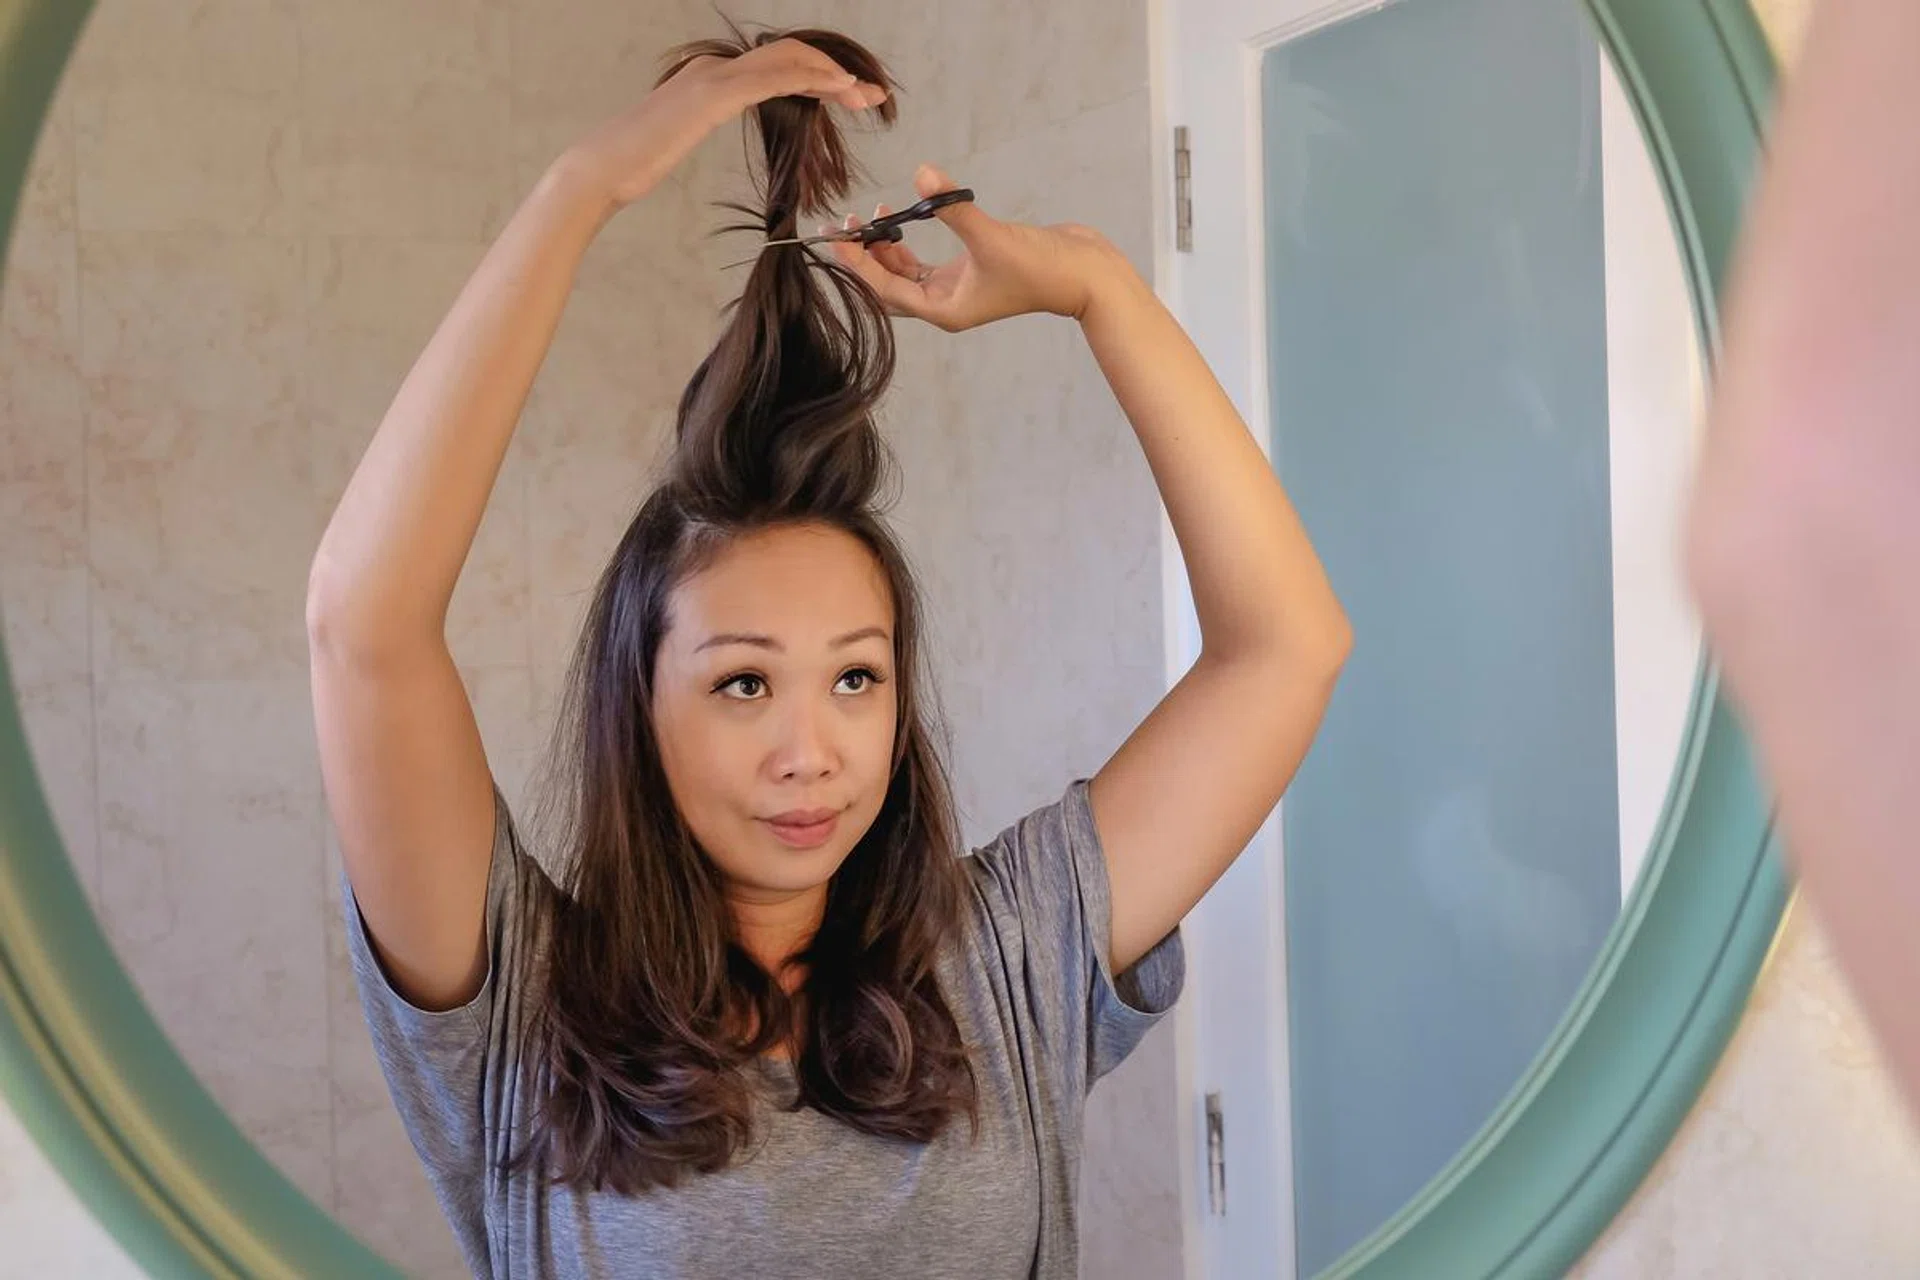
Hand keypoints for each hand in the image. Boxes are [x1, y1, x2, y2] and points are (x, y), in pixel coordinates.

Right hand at [556, 38, 889, 211]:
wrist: (600, 170)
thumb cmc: (633, 164)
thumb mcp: (677, 139)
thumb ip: (698, 123)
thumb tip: (707, 123)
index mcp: (709, 77)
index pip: (776, 67)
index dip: (819, 78)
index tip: (852, 98)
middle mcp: (715, 67)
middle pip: (790, 58)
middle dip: (837, 75)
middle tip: (874, 97)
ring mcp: (714, 77)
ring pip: (789, 61)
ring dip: (834, 77)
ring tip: (868, 97)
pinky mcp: (713, 95)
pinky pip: (774, 78)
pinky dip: (812, 80)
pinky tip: (840, 91)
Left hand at [826, 165, 1131, 329]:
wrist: (1083, 274)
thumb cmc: (1041, 267)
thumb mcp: (993, 237)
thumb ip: (953, 207)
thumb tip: (923, 173)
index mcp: (943, 310)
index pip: (884, 290)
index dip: (857, 263)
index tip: (837, 236)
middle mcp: (945, 305)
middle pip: (887, 287)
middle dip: (864, 258)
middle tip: (844, 226)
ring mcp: (957, 289)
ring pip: (905, 274)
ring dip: (886, 248)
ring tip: (874, 214)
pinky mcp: (970, 271)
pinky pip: (925, 262)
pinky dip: (909, 243)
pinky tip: (903, 215)